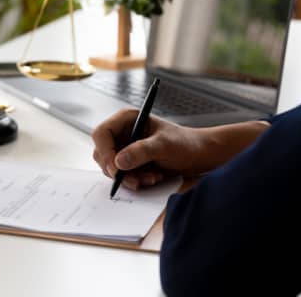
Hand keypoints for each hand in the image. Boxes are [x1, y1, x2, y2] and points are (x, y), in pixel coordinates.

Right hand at [91, 109, 210, 190]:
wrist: (198, 156)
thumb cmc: (185, 143)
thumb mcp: (164, 145)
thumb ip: (141, 151)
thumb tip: (119, 162)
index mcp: (126, 119)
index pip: (102, 133)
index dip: (105, 151)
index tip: (116, 169)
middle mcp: (122, 133)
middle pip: (102, 153)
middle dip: (118, 170)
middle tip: (136, 180)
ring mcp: (124, 148)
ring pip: (111, 167)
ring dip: (129, 177)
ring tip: (151, 178)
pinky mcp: (129, 162)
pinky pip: (121, 175)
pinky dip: (134, 181)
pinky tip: (152, 178)